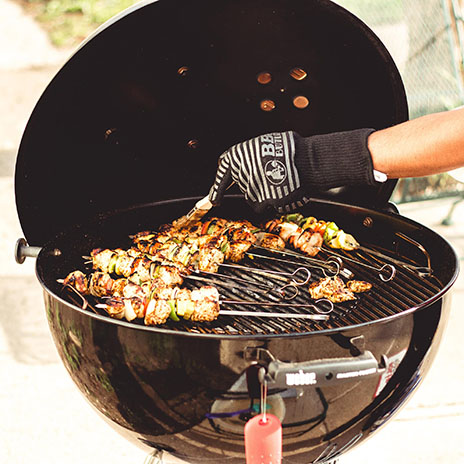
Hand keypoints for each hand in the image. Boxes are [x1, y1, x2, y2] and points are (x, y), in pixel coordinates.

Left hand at [209, 128, 377, 212]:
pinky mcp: (262, 201)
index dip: (218, 189)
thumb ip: (249, 157)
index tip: (215, 200)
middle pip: (243, 187)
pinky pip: (263, 206)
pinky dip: (271, 202)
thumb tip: (244, 166)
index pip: (222, 175)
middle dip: (255, 183)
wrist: (308, 161)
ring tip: (281, 181)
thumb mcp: (264, 144)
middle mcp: (239, 173)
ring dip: (264, 193)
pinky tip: (282, 192)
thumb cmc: (290, 149)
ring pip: (253, 198)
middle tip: (272, 175)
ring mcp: (250, 188)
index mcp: (236, 156)